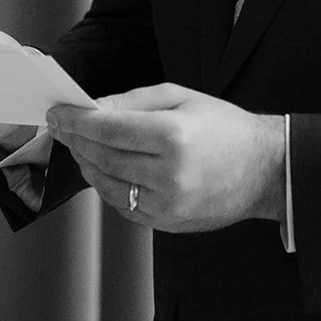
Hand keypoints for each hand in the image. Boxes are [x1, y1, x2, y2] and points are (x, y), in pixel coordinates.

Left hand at [46, 83, 284, 232]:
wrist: (263, 169)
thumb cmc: (224, 126)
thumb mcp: (182, 97)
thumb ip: (134, 101)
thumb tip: (94, 107)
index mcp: (173, 137)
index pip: (108, 129)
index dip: (76, 121)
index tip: (57, 113)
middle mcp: (168, 175)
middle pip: (102, 157)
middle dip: (76, 140)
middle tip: (61, 126)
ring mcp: (166, 205)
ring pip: (106, 185)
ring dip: (86, 164)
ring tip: (79, 145)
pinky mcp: (166, 223)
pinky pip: (122, 205)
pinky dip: (107, 185)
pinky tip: (103, 168)